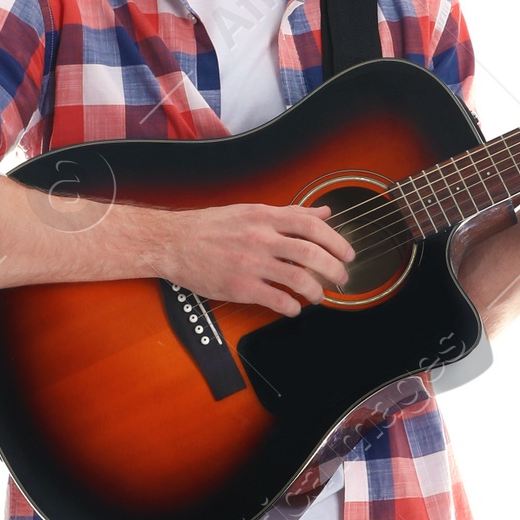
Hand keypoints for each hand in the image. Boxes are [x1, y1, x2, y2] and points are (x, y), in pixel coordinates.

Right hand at [155, 202, 352, 316]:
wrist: (172, 242)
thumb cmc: (209, 227)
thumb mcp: (251, 211)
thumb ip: (289, 213)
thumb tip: (323, 212)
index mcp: (264, 216)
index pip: (311, 225)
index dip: (336, 241)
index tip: (347, 254)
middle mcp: (260, 237)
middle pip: (311, 253)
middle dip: (334, 269)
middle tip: (342, 279)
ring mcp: (251, 263)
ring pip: (298, 278)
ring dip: (316, 291)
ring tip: (319, 296)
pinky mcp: (240, 287)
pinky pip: (277, 300)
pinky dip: (292, 307)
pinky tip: (293, 308)